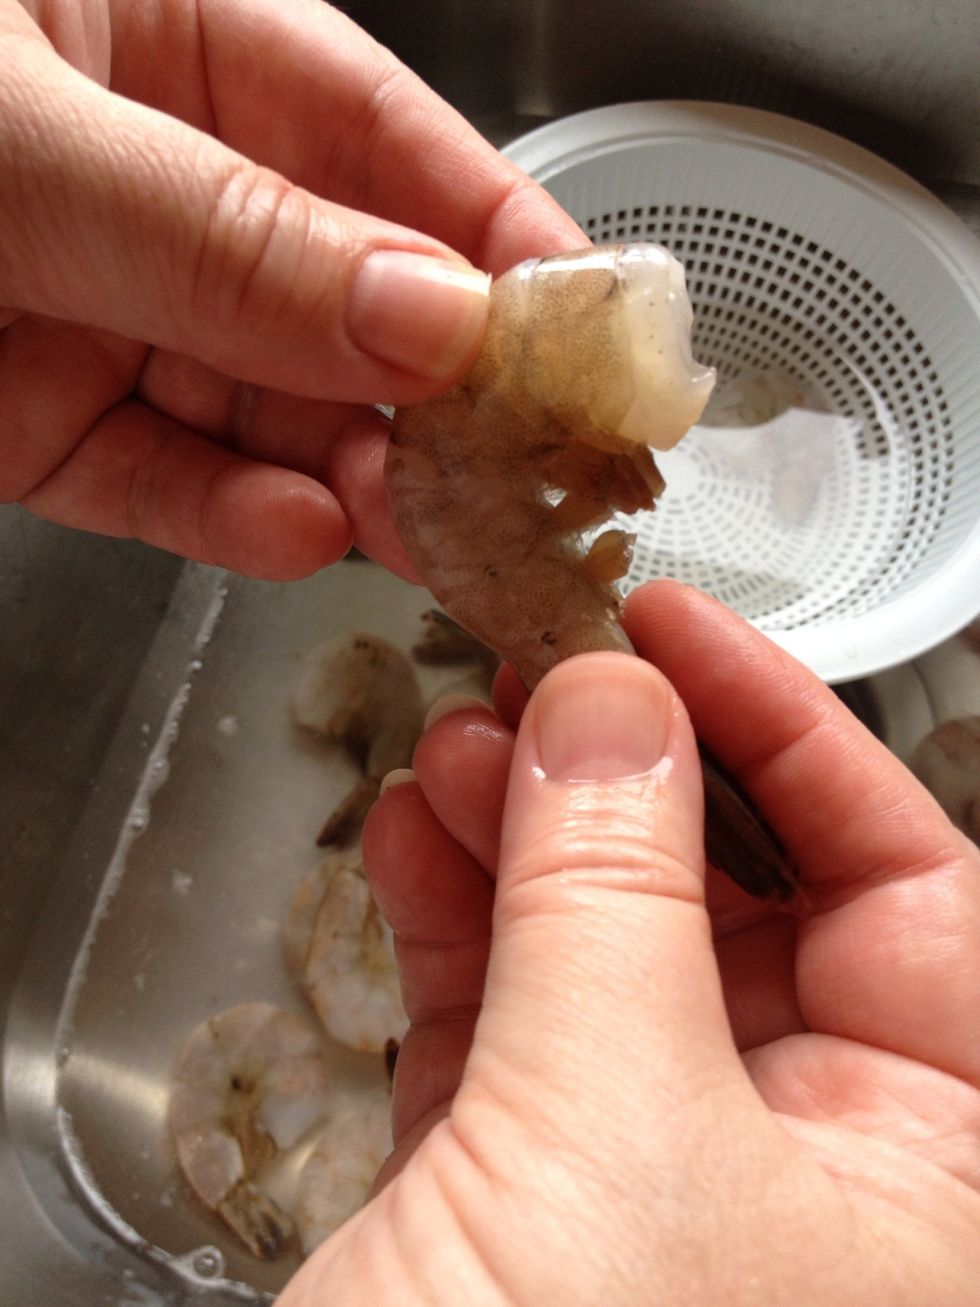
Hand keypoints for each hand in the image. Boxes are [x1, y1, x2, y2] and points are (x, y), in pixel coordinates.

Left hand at [0, 0, 580, 577]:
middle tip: (520, 465)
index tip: (583, 322)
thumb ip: (233, 239)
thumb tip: (430, 317)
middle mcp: (150, 187)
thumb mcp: (33, 141)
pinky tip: (298, 530)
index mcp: (162, 42)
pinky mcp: (46, 423)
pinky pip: (160, 478)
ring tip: (424, 525)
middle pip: (339, 298)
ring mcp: (99, 310)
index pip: (373, 136)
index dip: (490, 233)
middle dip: (435, 391)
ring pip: (264, 409)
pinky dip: (230, 517)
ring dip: (352, 475)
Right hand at [279, 580, 979, 1306]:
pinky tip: (415, 833)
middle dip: (636, 779)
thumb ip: (605, 898)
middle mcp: (823, 1189)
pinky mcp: (528, 1202)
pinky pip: (512, 1017)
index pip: (917, 896)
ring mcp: (663, 1190)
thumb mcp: (604, 1141)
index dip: (795, 737)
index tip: (679, 627)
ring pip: (613, 951)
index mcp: (937, 1193)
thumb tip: (604, 708)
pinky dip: (460, 917)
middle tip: (545, 674)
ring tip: (457, 741)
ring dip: (528, 833)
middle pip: (747, 908)